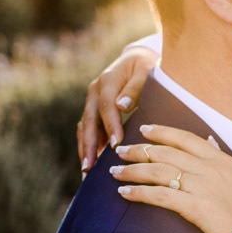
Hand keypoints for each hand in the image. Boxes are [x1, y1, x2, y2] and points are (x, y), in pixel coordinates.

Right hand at [78, 44, 158, 172]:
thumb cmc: (146, 67)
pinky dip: (89, 146)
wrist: (138, 59)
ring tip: (87, 173)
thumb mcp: (146, 71)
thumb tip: (122, 105)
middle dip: (88, 146)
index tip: (115, 145)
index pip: (106, 106)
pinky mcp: (94, 110)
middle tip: (89, 169)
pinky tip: (92, 165)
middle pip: (88, 121)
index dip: (110, 126)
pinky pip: (88, 130)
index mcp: (107, 81)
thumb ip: (135, 88)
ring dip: (85, 150)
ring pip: (85, 128)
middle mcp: (95, 91)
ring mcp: (92, 101)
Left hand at [112, 124, 231, 232]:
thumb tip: (211, 142)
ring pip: (158, 171)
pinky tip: (124, 192)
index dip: (162, 132)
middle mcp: (208, 169)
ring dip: (132, 170)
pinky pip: (160, 196)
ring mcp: (201, 188)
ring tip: (114, 171)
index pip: (185, 139)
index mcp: (221, 161)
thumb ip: (226, 159)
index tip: (144, 129)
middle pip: (165, 152)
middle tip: (120, 151)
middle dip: (139, 150)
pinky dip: (139, 193)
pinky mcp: (194, 208)